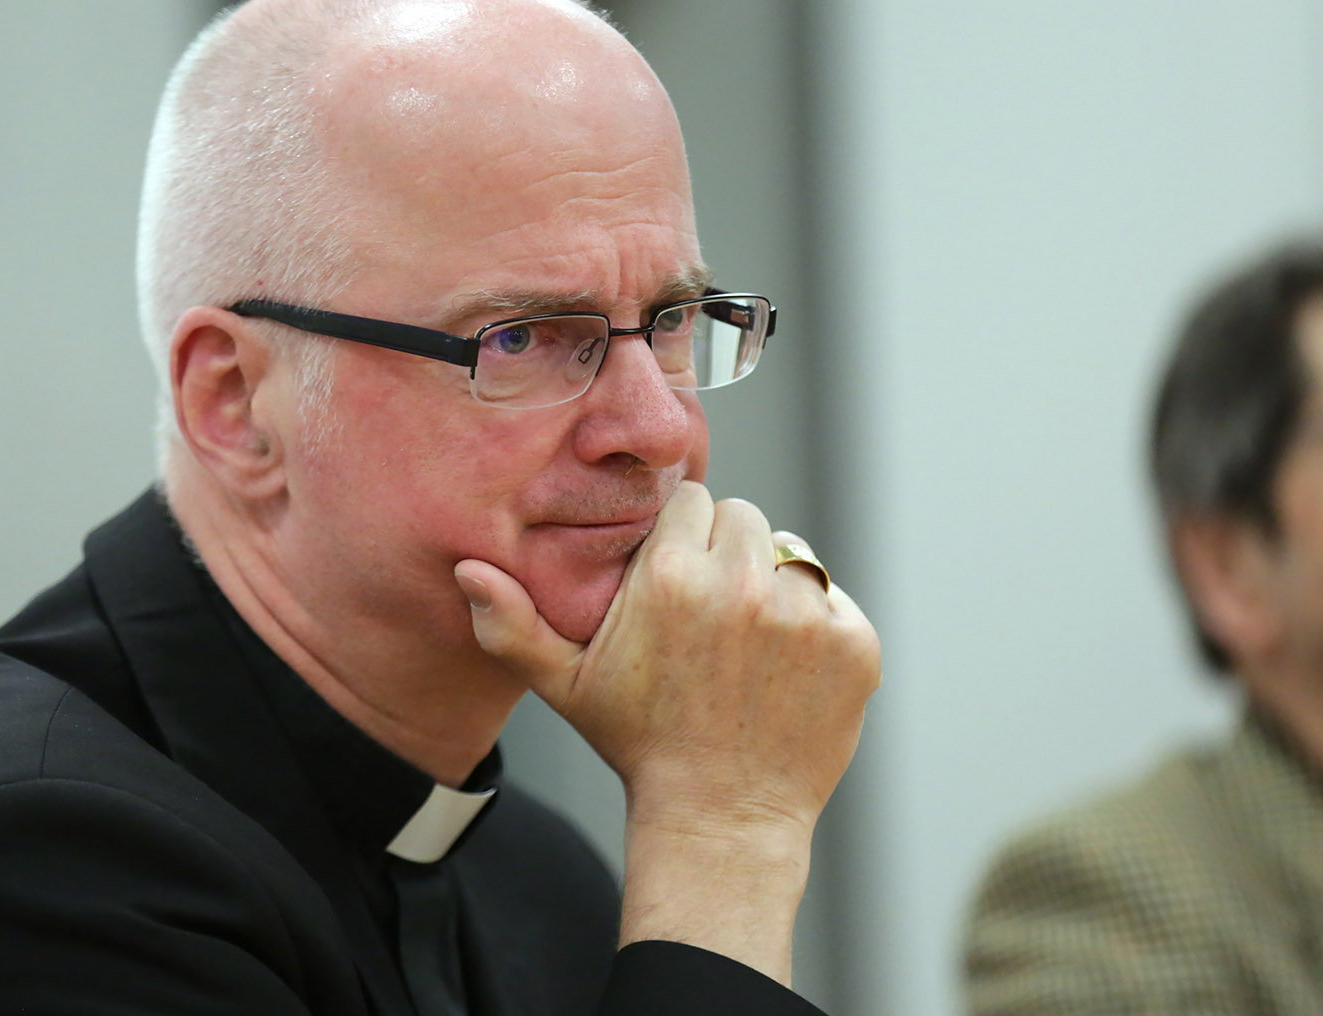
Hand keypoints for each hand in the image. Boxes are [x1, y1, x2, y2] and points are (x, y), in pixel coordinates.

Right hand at [455, 479, 878, 847]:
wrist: (720, 821)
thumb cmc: (639, 748)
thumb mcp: (564, 685)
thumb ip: (514, 624)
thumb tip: (469, 570)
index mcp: (672, 577)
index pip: (692, 501)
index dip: (681, 537)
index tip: (674, 578)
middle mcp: (743, 585)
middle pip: (744, 517)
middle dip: (727, 552)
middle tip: (710, 611)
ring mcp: (807, 615)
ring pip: (791, 555)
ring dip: (773, 586)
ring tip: (746, 645)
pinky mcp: (853, 643)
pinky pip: (835, 601)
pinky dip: (818, 627)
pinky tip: (783, 671)